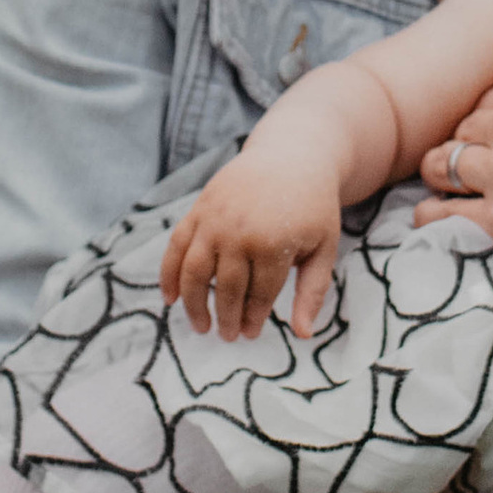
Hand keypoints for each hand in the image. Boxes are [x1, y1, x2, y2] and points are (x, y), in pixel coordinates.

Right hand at [160, 150, 342, 341]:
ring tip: (201, 326)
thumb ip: (312, 291)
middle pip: (228, 288)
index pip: (260, 295)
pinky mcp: (199, 208)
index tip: (251, 335)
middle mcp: (240, 232)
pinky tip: (169, 298)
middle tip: (228, 337)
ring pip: (195, 272)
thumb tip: (304, 336)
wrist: (293, 154)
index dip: (254, 318)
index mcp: (275, 244)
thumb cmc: (313, 206)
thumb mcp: (324, 247)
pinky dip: (168, 274)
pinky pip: (176, 246)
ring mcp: (215, 219)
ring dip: (193, 304)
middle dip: (227, 317)